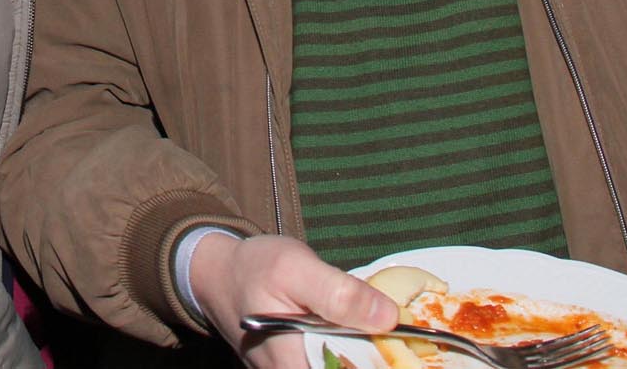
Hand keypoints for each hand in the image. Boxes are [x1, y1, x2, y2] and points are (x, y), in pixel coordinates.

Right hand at [190, 233, 397, 368]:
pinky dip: (355, 357)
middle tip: (405, 344)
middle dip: (378, 360)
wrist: (219, 274)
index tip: (407, 356)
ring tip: (393, 342)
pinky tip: (371, 341)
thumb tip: (390, 317)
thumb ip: (340, 294)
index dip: (377, 365)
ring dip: (369, 358)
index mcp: (292, 365)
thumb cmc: (255, 269)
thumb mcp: (296, 268)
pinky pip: (333, 365)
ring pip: (340, 368)